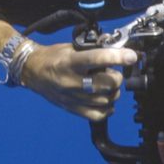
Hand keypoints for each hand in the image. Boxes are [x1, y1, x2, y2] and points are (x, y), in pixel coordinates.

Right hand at [18, 43, 137, 121]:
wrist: (33, 71)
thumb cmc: (53, 57)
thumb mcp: (71, 48)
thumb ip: (92, 51)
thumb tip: (116, 50)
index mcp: (70, 62)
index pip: (96, 59)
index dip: (117, 58)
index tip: (131, 56)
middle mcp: (71, 81)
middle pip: (106, 84)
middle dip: (116, 77)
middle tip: (111, 72)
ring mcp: (72, 97)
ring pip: (106, 100)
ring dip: (113, 92)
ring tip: (106, 85)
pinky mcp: (72, 108)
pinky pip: (97, 115)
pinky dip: (108, 108)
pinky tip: (105, 99)